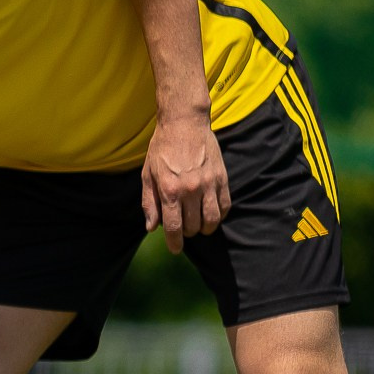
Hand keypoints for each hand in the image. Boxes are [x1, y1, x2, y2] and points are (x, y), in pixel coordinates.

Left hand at [141, 115, 230, 252]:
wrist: (184, 124)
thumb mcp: (148, 175)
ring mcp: (209, 184)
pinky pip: (225, 206)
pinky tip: (211, 215)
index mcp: (169, 190)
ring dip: (205, 228)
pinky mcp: (222, 178)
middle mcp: (190, 189)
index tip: (175, 249)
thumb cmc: (162, 149)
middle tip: (183, 229)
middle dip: (187, 233)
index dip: (174, 242)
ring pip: (212, 220)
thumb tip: (152, 227)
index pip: (174, 227)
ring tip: (199, 226)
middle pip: (193, 226)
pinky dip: (219, 216)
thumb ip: (149, 202)